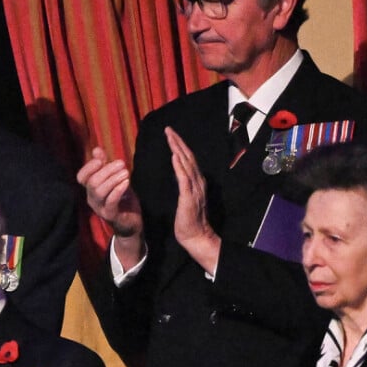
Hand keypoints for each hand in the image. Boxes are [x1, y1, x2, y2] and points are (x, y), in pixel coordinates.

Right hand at [77, 147, 141, 237]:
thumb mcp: (114, 179)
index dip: (89, 167)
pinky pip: (110, 202)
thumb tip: (96, 149)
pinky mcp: (110, 215)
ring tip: (126, 173)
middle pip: (92, 182)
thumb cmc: (122, 198)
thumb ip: (105, 165)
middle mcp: (92, 198)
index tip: (101, 159)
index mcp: (90, 189)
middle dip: (107, 170)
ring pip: (99, 191)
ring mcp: (99, 208)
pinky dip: (117, 190)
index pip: (81, 177)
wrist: (131, 221)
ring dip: (113, 179)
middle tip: (122, 164)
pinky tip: (126, 183)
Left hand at [164, 127, 219, 272]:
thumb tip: (178, 173)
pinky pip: (184, 178)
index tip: (171, 135)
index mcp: (196, 182)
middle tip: (169, 129)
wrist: (196, 237)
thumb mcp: (186, 198)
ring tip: (170, 136)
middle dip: (178, 142)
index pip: (188, 160)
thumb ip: (184, 185)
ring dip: (178, 148)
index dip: (180, 146)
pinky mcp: (189, 197)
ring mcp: (194, 189)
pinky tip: (174, 156)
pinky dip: (179, 166)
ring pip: (186, 163)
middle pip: (188, 157)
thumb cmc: (189, 220)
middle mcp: (198, 182)